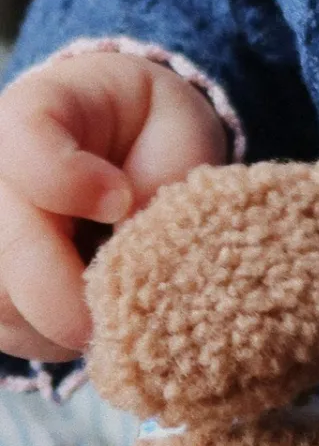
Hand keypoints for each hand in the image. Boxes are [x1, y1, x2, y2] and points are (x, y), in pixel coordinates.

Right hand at [0, 52, 227, 361]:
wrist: (125, 146)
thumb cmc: (151, 130)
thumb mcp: (175, 128)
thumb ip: (159, 179)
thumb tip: (135, 254)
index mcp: (35, 110)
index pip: (26, 147)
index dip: (69, 182)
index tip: (121, 201)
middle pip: (8, 247)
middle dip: (70, 289)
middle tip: (128, 301)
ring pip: (4, 302)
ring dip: (65, 318)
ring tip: (117, 297)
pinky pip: (10, 331)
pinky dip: (55, 335)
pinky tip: (91, 310)